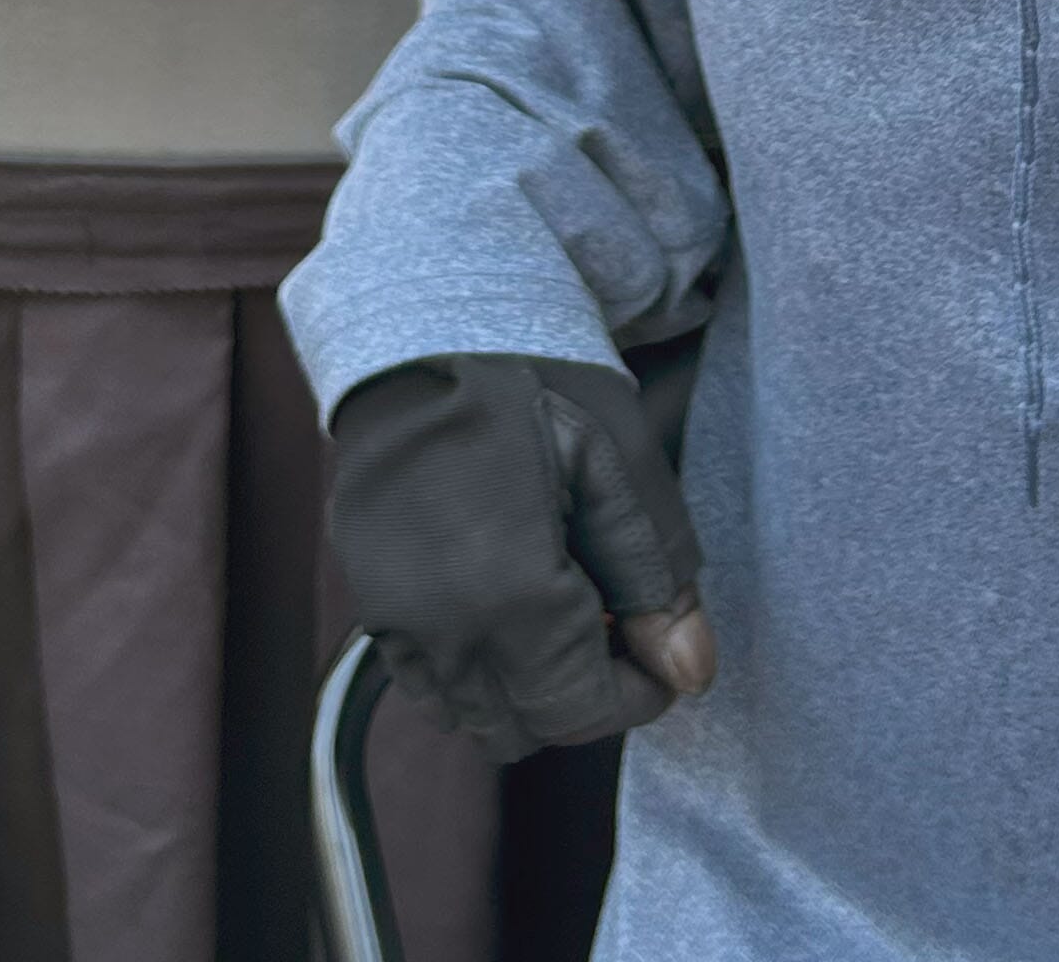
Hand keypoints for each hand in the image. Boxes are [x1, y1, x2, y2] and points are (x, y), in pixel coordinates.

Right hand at [326, 352, 716, 765]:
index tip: (663, 647)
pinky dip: (472, 669)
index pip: (584, 710)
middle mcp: (441, 627)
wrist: (420, 329)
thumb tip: (691, 670)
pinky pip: (426, 684)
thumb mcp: (616, 461)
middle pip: (526, 729)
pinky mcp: (368, 603)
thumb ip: (656, 575)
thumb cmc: (528, 380)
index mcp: (510, 593)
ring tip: (560, 607)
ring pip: (472, 718)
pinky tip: (503, 600)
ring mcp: (393, 620)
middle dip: (583, 693)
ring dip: (526, 688)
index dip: (639, 692)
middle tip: (615, 619)